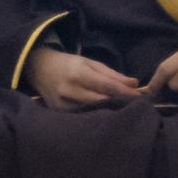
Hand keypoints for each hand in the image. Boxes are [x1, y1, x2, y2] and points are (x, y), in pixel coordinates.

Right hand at [27, 49, 141, 109]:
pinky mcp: (56, 111)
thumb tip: (134, 84)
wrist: (38, 68)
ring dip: (106, 109)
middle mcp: (68, 89)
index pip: (106, 86)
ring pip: (90, 110)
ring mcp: (61, 102)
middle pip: (99, 100)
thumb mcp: (91, 63)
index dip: (124, 92)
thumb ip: (112, 74)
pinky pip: (79, 114)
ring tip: (120, 108)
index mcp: (78, 74)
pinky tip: (101, 112)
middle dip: (117, 102)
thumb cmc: (69, 64)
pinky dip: (92, 113)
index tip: (139, 96)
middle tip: (133, 104)